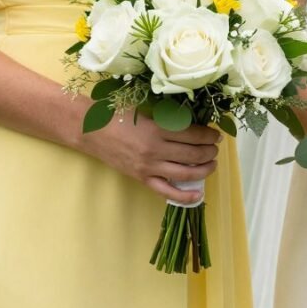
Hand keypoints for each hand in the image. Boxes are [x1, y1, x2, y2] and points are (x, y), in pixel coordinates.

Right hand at [79, 114, 220, 204]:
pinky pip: (166, 191)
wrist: (90, 130)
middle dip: (210, 151)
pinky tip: (199, 194)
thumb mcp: (147, 112)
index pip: (194, 134)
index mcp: (158, 129)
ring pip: (185, 173)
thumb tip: (194, 125)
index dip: (209, 135)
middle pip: (193, 154)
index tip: (216, 135)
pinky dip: (185, 195)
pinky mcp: (142, 178)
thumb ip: (169, 120)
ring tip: (212, 164)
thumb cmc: (118, 115)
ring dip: (204, 169)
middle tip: (215, 148)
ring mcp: (149, 166)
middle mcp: (155, 150)